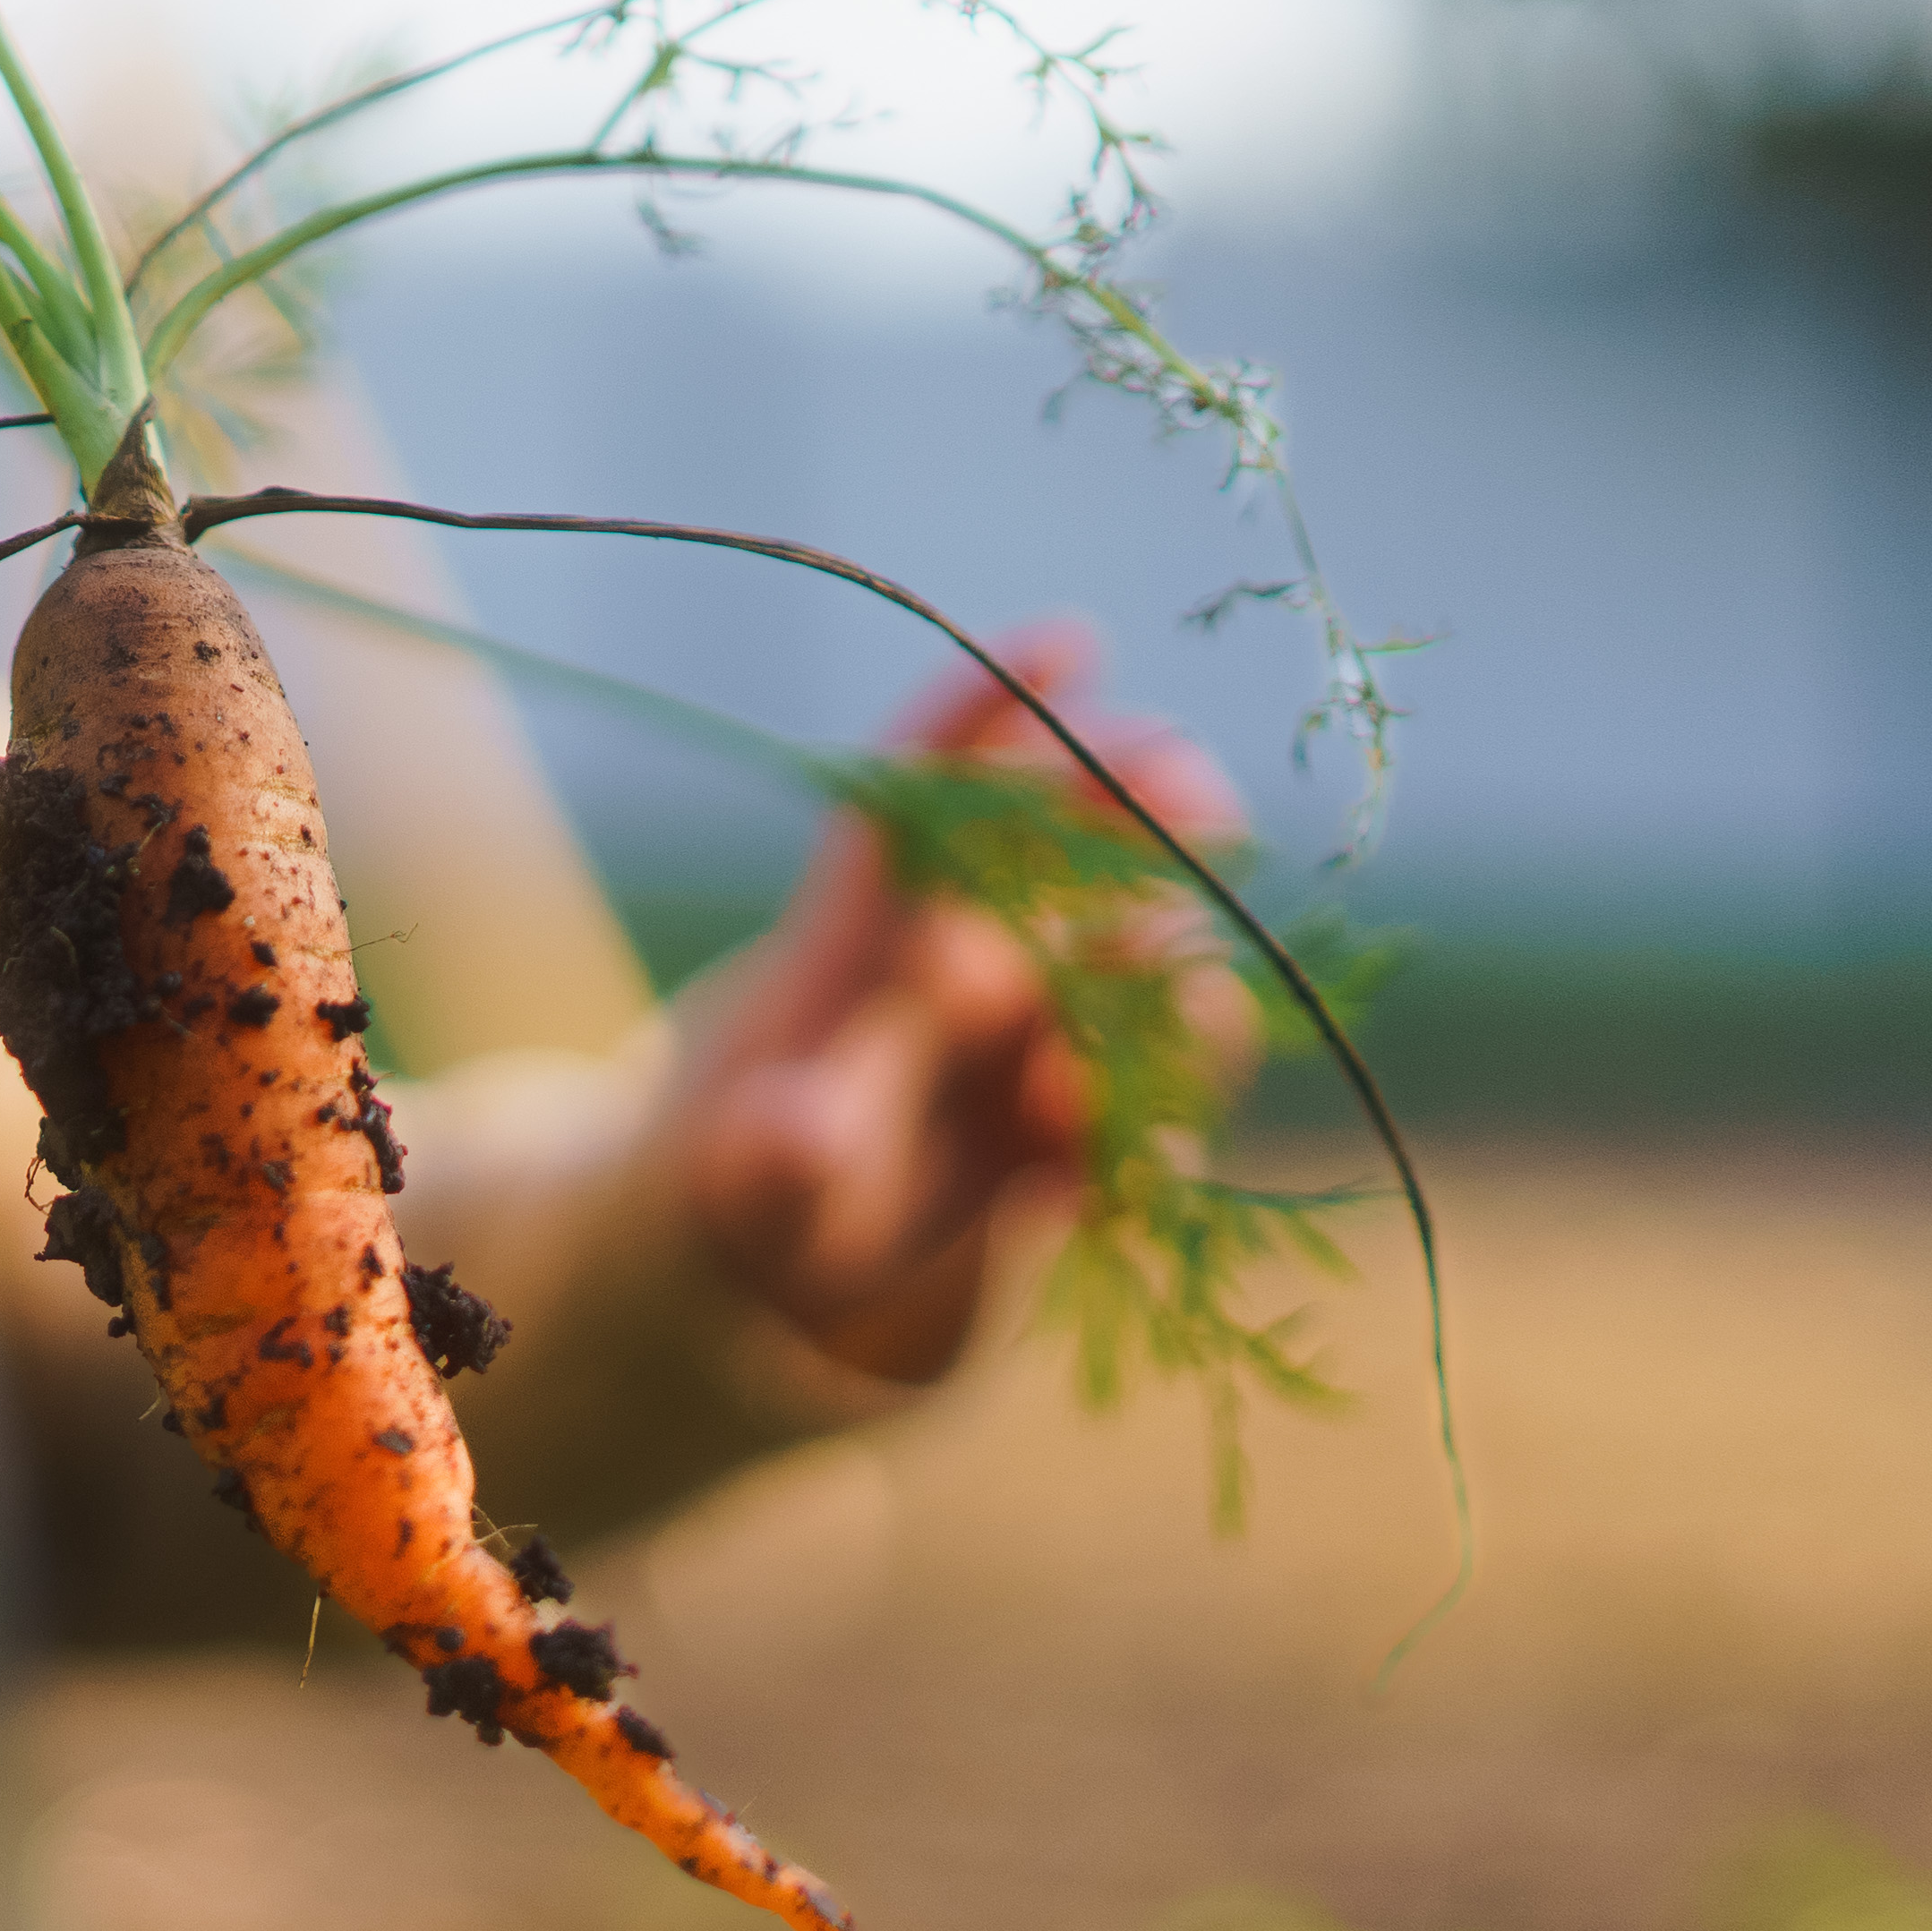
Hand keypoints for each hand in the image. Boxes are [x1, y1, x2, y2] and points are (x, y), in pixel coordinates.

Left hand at [643, 625, 1257, 1384]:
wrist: (774, 1293)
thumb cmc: (732, 1192)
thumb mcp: (728, 1182)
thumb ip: (765, 1158)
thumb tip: (789, 1134)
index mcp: (861, 931)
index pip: (921, 794)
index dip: (990, 709)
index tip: (1071, 637)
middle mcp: (965, 965)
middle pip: (1061, 851)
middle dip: (1133, 810)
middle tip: (1203, 798)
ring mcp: (1034, 1044)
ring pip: (1135, 968)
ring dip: (1161, 975)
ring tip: (1130, 1039)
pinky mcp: (1082, 1134)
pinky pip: (1152, 1113)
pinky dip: (1156, 1133)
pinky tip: (1118, 1182)